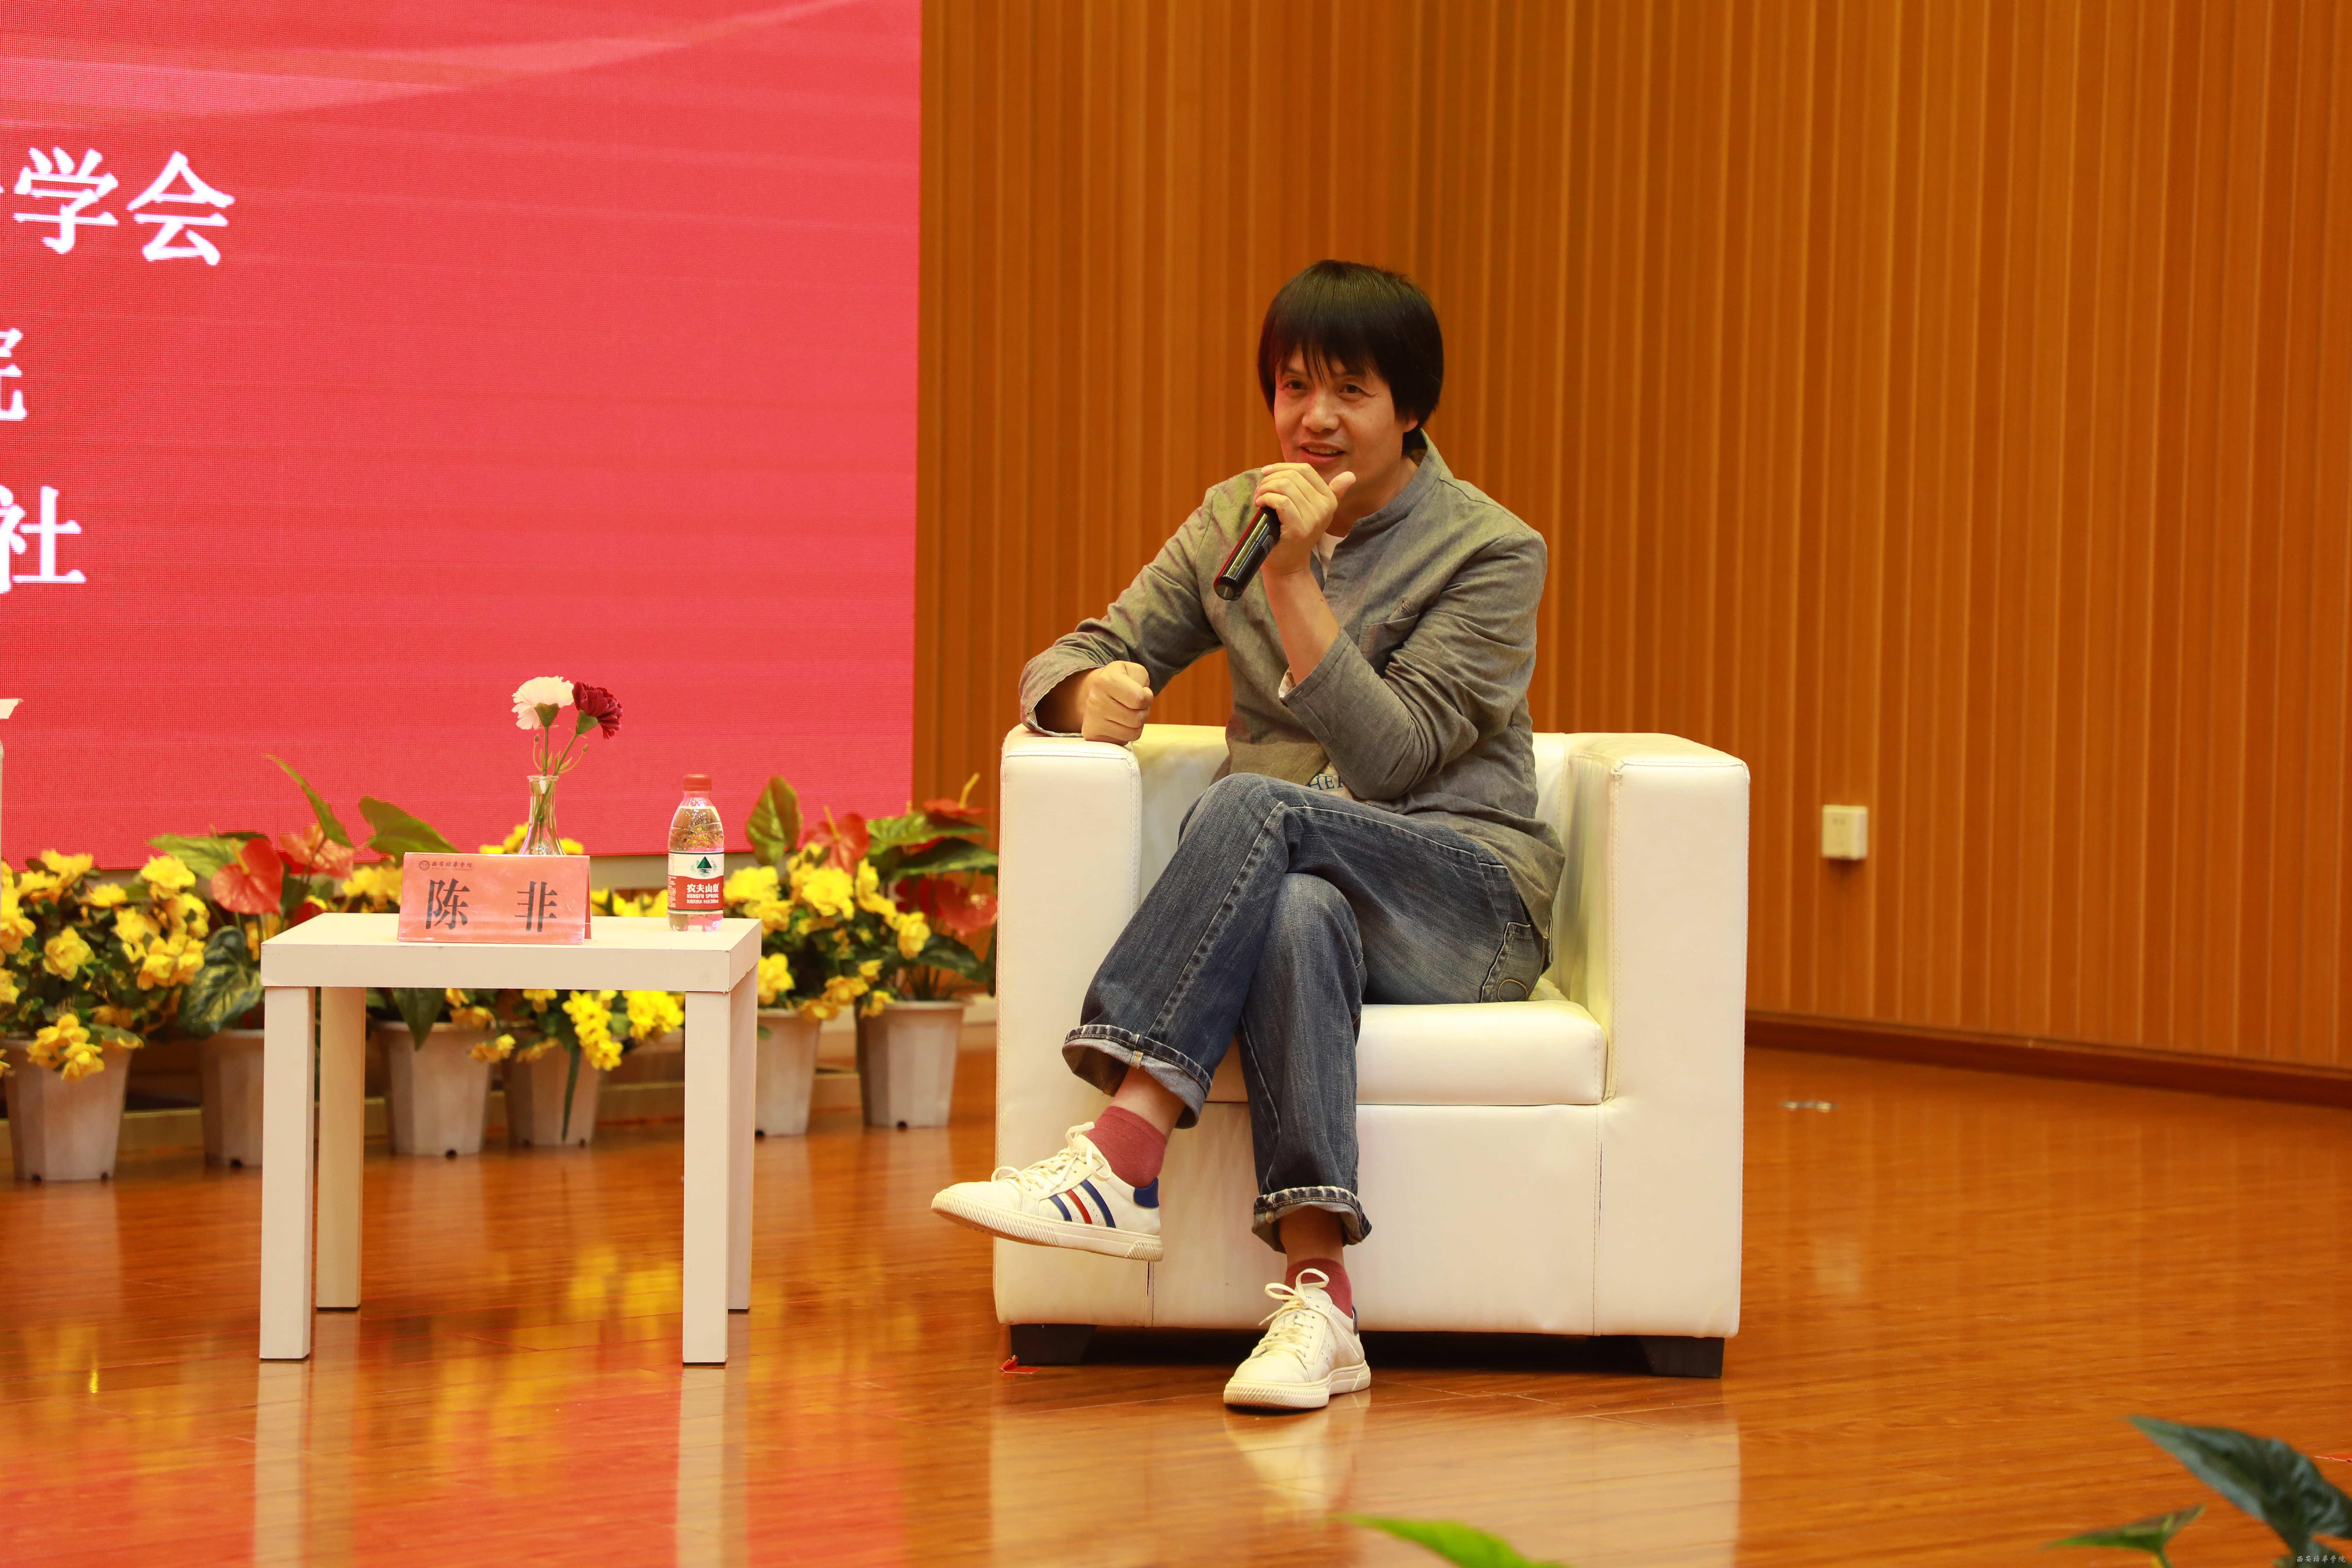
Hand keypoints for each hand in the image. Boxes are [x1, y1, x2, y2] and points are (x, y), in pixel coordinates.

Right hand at [1077, 660, 1152, 744]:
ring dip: (1136, 725)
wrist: (1097, 691)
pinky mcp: (1091, 735)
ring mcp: (1092, 719)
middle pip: (1138, 719)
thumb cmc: (1120, 681)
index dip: (1147, 697)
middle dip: (1143, 712)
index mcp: (1106, 680)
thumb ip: (1142, 678)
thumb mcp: (1133, 670)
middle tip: (1135, 706)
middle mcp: (1095, 700)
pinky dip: (1126, 734)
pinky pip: (1122, 742)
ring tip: (1128, 713)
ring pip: (1132, 733)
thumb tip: (1142, 697)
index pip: (1140, 699)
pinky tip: (1119, 723)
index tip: (1142, 693)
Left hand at [1253, 462, 1357, 578]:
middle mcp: (1325, 507)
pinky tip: (1260, 504)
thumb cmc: (1295, 534)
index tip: (1266, 472)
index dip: (1282, 466)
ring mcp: (1313, 518)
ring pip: (1285, 486)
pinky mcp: (1299, 528)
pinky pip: (1281, 501)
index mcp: (1329, 499)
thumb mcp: (1314, 511)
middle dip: (1270, 479)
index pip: (1305, 470)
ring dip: (1265, 489)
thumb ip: (1331, 492)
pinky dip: (1266, 498)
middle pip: (1293, 476)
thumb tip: (1350, 476)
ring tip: (1259, 498)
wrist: (1289, 565)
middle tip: (1260, 491)